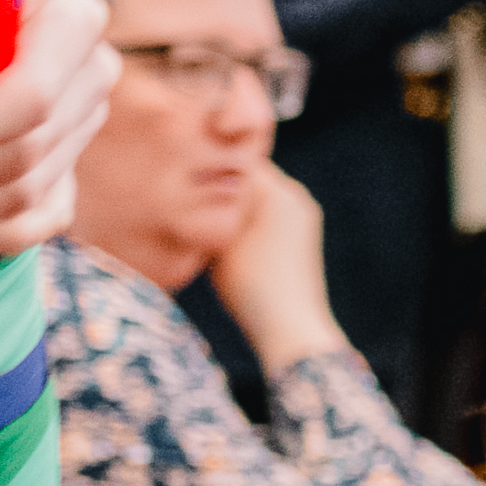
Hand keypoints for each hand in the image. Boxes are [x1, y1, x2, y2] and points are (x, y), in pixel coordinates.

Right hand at [206, 169, 344, 370]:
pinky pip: (268, 217)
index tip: (182, 177)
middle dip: (220, 185)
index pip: (236, 160)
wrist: (290, 325)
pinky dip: (247, 222)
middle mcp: (296, 197)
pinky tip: (226, 240)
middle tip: (187, 196)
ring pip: (257, 199)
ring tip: (204, 219)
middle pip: (248, 178)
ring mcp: (303, 218)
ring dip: (232, 205)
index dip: (207, 165)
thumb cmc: (250, 282)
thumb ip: (210, 204)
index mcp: (279, 190)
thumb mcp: (220, 236)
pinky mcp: (302, 238)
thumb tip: (194, 184)